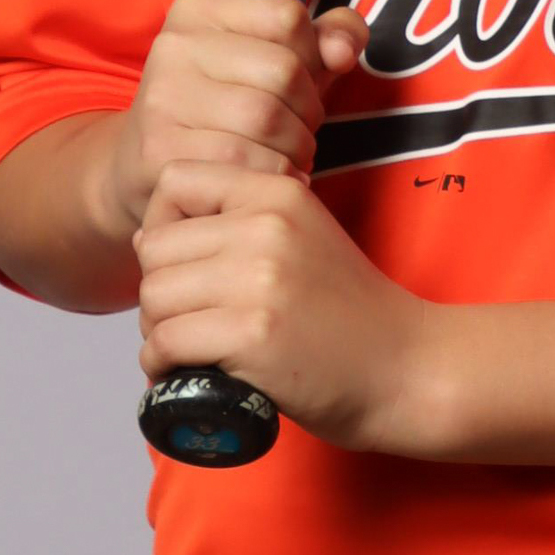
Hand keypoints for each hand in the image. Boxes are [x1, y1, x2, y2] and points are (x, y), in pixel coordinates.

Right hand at [94, 0, 369, 239]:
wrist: (147, 164)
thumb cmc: (228, 105)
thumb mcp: (277, 58)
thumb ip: (327, 38)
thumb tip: (343, 51)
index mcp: (198, 7)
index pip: (288, 15)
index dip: (313, 55)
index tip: (298, 81)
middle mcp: (173, 44)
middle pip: (284, 70)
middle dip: (309, 109)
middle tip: (297, 130)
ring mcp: (162, 97)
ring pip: (269, 120)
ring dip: (296, 147)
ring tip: (286, 155)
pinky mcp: (160, 149)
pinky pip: (246, 163)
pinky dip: (273, 175)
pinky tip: (267, 177)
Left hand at [135, 164, 444, 457]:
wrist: (406, 369)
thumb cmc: (348, 314)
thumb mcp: (301, 236)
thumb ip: (239, 222)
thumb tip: (148, 240)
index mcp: (279, 192)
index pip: (175, 181)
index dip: (162, 225)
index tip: (184, 265)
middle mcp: (266, 226)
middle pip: (154, 248)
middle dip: (159, 291)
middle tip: (188, 321)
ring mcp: (260, 279)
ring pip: (154, 298)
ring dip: (158, 333)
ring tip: (190, 349)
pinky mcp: (253, 334)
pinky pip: (165, 344)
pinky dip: (163, 367)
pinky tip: (188, 373)